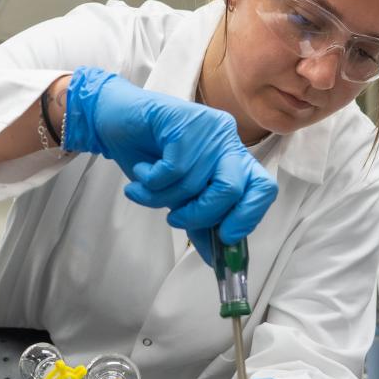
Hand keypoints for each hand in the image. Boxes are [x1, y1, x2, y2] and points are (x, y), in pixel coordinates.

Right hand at [62, 67, 277, 258]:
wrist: (115, 121)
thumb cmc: (149, 157)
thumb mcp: (177, 197)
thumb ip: (201, 225)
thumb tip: (218, 260)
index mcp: (233, 159)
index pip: (263, 189)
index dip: (248, 217)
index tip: (223, 237)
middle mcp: (227, 141)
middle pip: (232, 189)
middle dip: (200, 213)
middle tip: (174, 219)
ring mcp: (209, 127)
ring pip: (195, 181)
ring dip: (161, 196)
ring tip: (145, 188)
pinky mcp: (185, 118)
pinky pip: (174, 167)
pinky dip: (152, 180)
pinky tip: (142, 172)